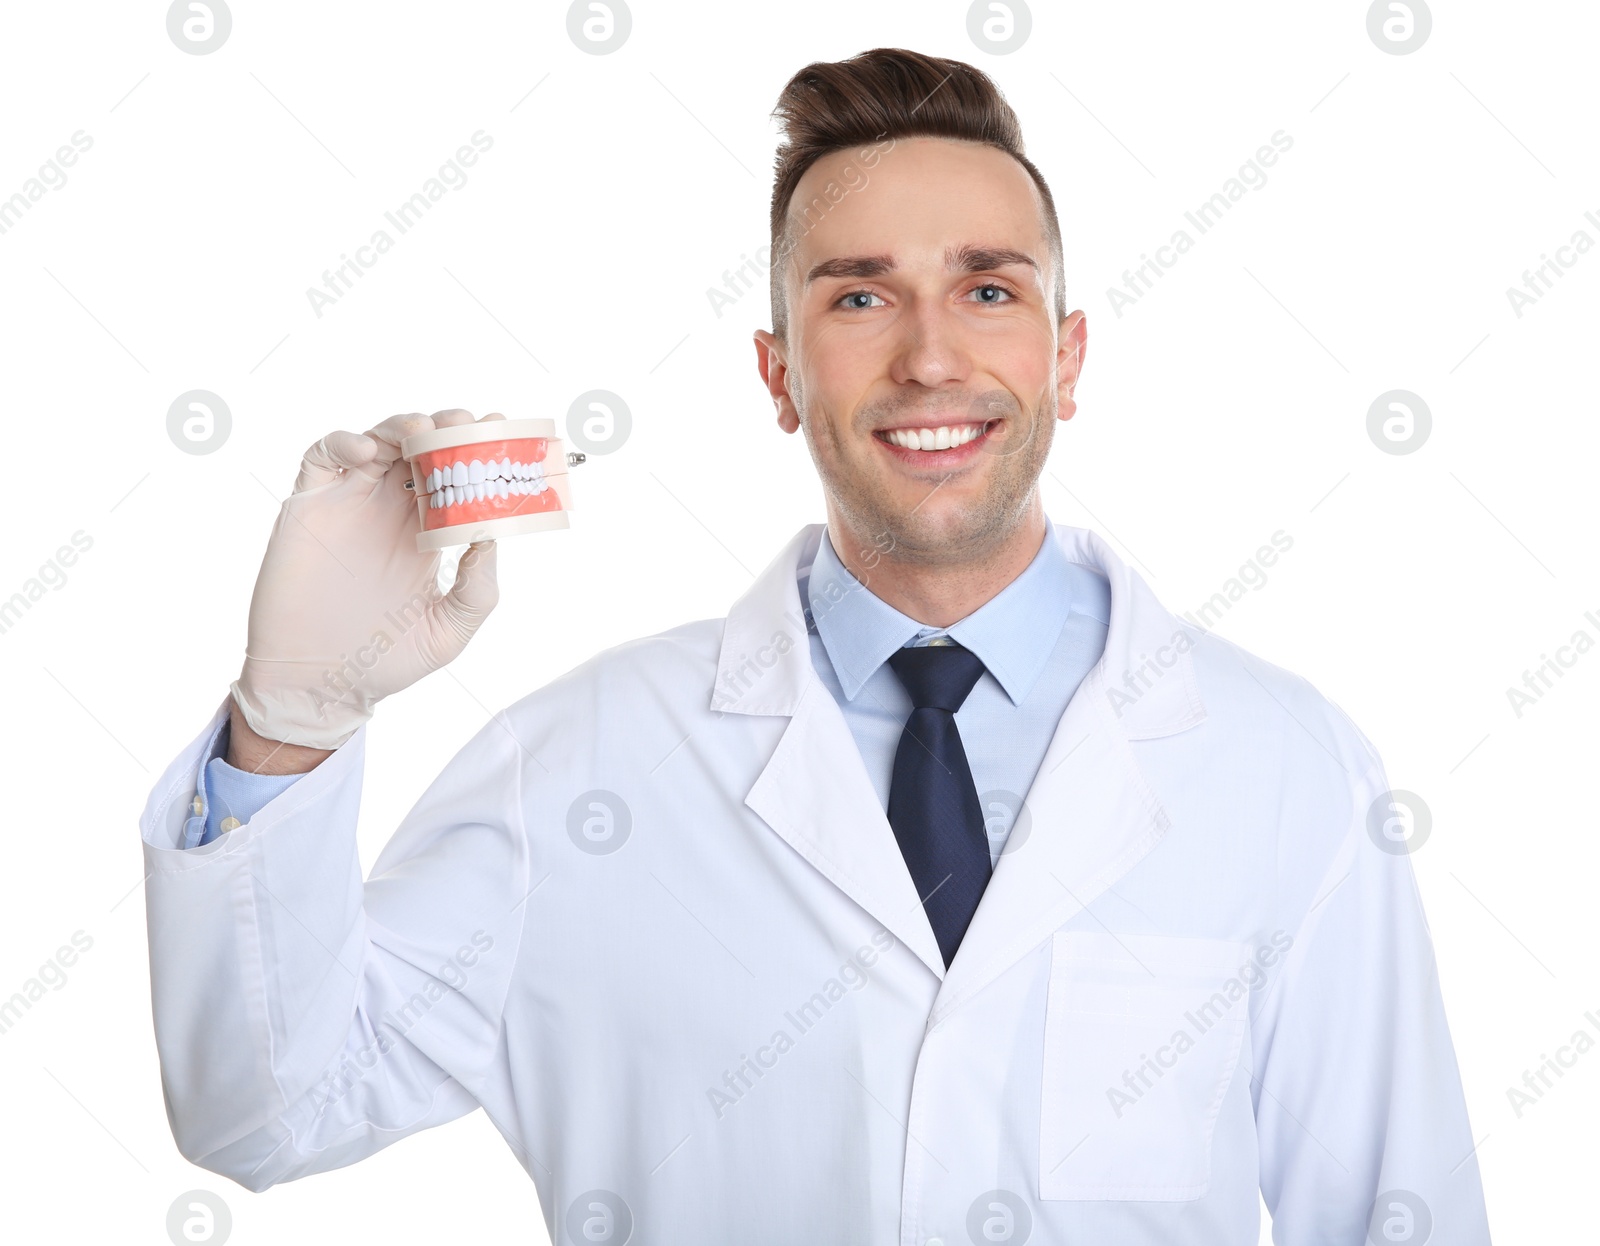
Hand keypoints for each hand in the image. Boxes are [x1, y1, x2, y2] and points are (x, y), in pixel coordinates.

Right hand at [229, 410, 502, 749]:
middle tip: (467, 423)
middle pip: (420, 449)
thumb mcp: (449, 632)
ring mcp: (349, 505)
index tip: (502, 433)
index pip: (457, 478)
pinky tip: (368, 452)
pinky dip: (343, 442)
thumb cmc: (385, 664)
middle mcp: (390, 513)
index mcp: (427, 535)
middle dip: (446, 428)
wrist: (319, 687)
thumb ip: (477, 589)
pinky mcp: (308, 508)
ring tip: (422, 431)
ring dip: (401, 426)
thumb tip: (493, 538)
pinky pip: (321, 458)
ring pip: (377, 442)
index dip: (478, 453)